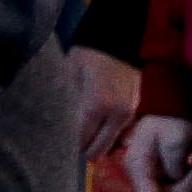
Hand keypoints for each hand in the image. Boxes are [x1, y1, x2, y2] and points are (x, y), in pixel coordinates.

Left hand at [66, 47, 142, 167]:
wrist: (115, 39)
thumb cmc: (85, 56)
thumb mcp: (68, 78)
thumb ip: (67, 107)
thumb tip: (59, 130)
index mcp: (95, 106)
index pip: (81, 140)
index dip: (67, 148)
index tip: (57, 149)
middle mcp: (116, 115)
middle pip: (98, 149)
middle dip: (82, 152)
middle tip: (68, 150)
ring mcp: (128, 114)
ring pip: (112, 145)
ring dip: (98, 146)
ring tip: (82, 142)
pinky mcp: (134, 110)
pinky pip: (121, 134)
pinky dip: (109, 138)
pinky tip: (97, 133)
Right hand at [121, 114, 191, 191]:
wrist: (172, 109)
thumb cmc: (172, 119)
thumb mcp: (175, 134)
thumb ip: (175, 159)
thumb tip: (178, 177)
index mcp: (138, 168)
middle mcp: (145, 178)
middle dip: (191, 188)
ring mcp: (156, 179)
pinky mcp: (169, 178)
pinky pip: (186, 191)